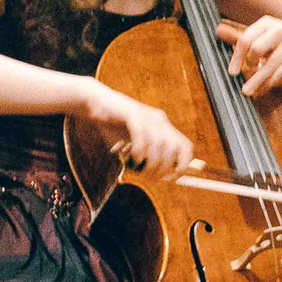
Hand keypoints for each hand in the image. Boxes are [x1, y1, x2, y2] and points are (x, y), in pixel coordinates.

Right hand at [82, 81, 196, 179]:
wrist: (96, 102)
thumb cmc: (113, 126)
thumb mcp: (133, 143)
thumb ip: (146, 156)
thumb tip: (158, 176)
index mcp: (163, 127)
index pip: (185, 146)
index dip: (184, 164)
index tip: (171, 178)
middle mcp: (159, 120)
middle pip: (173, 148)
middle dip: (164, 168)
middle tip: (151, 178)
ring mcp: (146, 115)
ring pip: (159, 143)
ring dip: (152, 163)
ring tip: (141, 173)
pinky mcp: (132, 112)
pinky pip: (141, 134)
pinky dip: (139, 151)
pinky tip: (133, 159)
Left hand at [218, 16, 281, 96]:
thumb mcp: (268, 34)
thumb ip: (246, 37)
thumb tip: (218, 31)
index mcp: (267, 23)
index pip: (246, 38)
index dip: (236, 57)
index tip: (232, 72)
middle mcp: (279, 29)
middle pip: (256, 48)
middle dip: (248, 65)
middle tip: (245, 77)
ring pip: (270, 63)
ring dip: (258, 80)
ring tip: (248, 91)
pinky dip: (272, 81)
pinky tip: (266, 87)